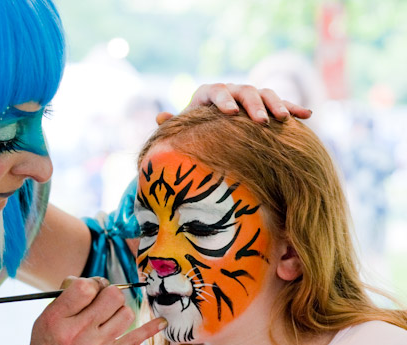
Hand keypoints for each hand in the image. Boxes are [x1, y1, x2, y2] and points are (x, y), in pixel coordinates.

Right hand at [26, 276, 165, 344]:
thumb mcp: (45, 319)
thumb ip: (66, 299)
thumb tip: (94, 284)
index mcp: (57, 316)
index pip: (85, 287)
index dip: (94, 283)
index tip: (93, 289)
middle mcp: (76, 330)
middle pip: (112, 297)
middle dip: (111, 295)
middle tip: (105, 302)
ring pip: (126, 314)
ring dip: (122, 312)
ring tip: (111, 319)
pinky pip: (135, 339)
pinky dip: (151, 328)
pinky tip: (162, 322)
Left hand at [156, 83, 312, 124]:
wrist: (210, 130)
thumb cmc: (194, 130)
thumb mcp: (184, 128)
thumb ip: (175, 124)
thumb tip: (161, 118)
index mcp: (209, 93)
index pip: (216, 91)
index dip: (222, 101)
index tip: (230, 113)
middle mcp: (232, 90)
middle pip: (245, 92)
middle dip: (253, 106)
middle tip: (260, 122)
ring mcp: (251, 96)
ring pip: (266, 94)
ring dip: (276, 105)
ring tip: (283, 120)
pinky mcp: (267, 106)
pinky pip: (283, 104)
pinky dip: (294, 109)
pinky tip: (308, 116)